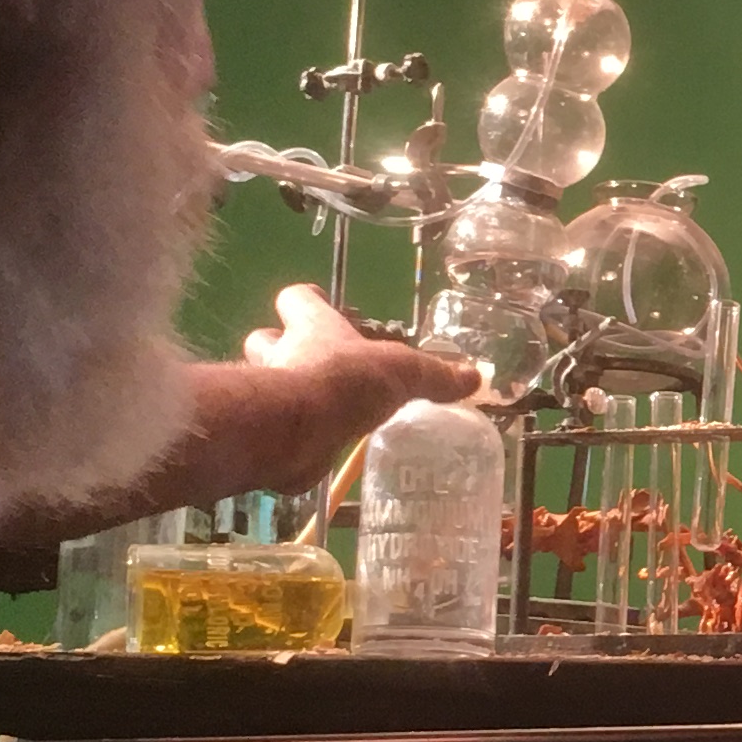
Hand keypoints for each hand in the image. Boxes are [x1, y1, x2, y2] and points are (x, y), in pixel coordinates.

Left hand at [211, 285, 475, 487]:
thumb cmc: (346, 382)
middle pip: (267, 337)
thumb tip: (475, 377)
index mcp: (313, 327)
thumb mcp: (405, 372)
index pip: (297, 297)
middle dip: (283, 346)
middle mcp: (284, 354)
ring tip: (321, 406)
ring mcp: (272, 393)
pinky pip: (278, 427)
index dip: (309, 300)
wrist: (299, 431)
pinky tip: (320, 445)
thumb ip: (436, 376)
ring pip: (266, 382)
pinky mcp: (270, 431)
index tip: (323, 305)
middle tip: (317, 362)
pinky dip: (293, 433)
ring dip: (286, 390)